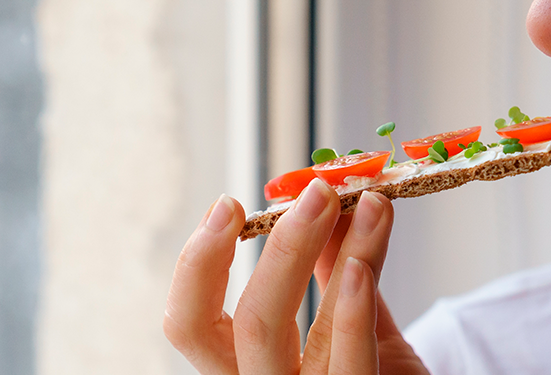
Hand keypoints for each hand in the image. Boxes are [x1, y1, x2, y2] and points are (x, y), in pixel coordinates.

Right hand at [163, 179, 429, 373]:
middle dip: (275, 247)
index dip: (199, 263)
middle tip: (315, 193)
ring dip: (311, 255)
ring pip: (273, 334)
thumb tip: (323, 198)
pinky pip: (344, 364)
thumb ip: (335, 267)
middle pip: (240, 322)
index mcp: (248, 368)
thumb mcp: (354, 321)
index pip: (189, 323)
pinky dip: (348, 310)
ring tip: (361, 204)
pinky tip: (361, 267)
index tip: (227, 206)